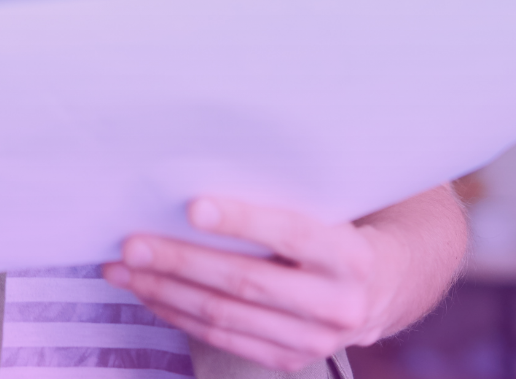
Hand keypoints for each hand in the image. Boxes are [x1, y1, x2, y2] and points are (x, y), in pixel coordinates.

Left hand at [101, 191, 462, 370]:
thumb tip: (201, 158)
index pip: (292, 232)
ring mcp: (317, 339)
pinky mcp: (294, 358)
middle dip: (179, 261)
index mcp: (354, 256)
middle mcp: (339, 304)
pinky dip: (180, 315)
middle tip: (131, 242)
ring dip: (165, 292)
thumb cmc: (345, 223)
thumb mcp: (331, 203)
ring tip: (121, 269)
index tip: (192, 206)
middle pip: (246, 281)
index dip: (242, 220)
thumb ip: (283, 190)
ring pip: (226, 316)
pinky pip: (225, 339)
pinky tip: (149, 294)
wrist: (393, 281)